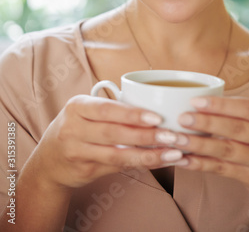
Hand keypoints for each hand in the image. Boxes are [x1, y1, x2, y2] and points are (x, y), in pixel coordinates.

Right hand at [29, 94, 183, 190]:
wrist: (49, 161)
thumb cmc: (77, 127)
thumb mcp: (86, 111)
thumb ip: (112, 110)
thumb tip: (153, 107)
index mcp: (77, 106)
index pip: (107, 109)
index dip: (132, 114)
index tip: (157, 117)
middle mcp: (73, 129)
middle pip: (114, 133)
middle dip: (145, 135)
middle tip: (171, 135)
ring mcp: (77, 152)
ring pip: (117, 155)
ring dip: (147, 155)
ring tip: (171, 153)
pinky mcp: (84, 170)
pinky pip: (117, 167)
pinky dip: (139, 164)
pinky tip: (157, 161)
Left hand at [173, 96, 248, 203]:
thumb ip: (240, 112)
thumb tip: (198, 99)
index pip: (248, 107)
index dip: (221, 104)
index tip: (195, 101)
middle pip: (237, 128)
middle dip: (206, 122)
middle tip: (182, 118)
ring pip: (227, 150)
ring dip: (199, 144)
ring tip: (177, 139)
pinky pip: (224, 169)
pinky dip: (201, 164)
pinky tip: (185, 159)